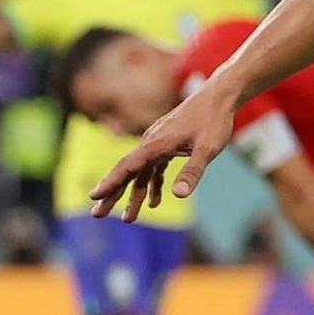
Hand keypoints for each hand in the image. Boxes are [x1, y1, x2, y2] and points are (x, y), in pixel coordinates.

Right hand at [89, 85, 233, 222]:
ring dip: (134, 194)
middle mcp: (152, 142)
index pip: (127, 166)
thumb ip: (192, 171)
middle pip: (128, 171)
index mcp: (156, 143)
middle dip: (112, 194)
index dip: (110, 182)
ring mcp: (159, 142)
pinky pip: (155, 167)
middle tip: (97, 214)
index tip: (93, 197)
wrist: (220, 96)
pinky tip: (154, 201)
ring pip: (141, 172)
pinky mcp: (168, 143)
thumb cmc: (214, 120)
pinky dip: (153, 184)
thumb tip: (179, 194)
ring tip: (128, 218)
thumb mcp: (207, 148)